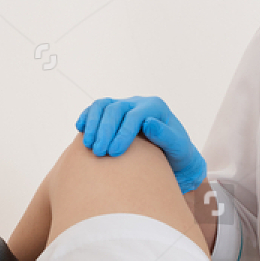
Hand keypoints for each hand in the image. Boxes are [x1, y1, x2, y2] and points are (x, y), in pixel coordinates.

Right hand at [76, 96, 207, 193]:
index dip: (122, 133)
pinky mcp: (112, 114)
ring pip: (102, 105)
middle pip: (115, 109)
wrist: (173, 157)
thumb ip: (166, 136)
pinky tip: (80, 130)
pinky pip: (95, 110)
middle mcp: (138, 103)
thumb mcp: (178, 147)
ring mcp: (124, 106)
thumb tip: (148, 122)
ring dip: (92, 124)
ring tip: (88, 145)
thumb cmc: (178, 153)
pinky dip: (87, 117)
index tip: (114, 153)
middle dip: (105, 131)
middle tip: (99, 153)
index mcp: (155, 107)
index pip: (134, 116)